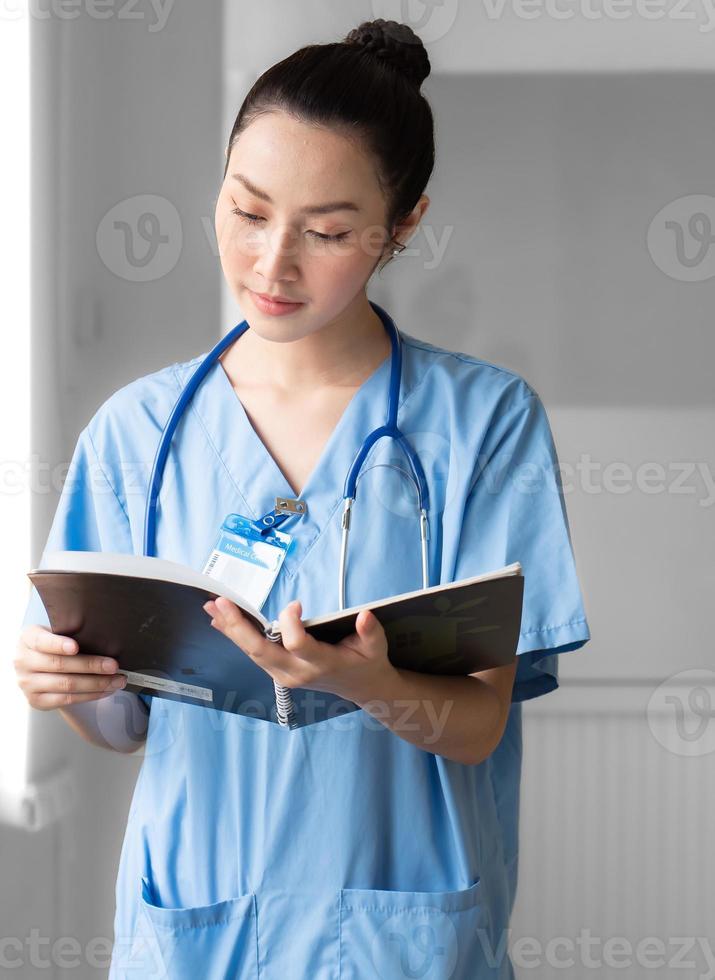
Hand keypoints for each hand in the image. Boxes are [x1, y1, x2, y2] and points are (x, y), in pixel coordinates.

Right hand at [14, 625, 126, 709]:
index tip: (76, 646)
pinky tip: (106, 690)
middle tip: (114, 665)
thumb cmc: (52, 643)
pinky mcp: (36, 701)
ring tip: (117, 680)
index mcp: (27, 639)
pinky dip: (90, 695)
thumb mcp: (53, 631)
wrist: (34, 664)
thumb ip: (69, 633)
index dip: (59, 644)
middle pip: (60, 665)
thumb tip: (105, 638)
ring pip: (66, 685)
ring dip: (96, 683)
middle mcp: (23, 662)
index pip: (42, 641)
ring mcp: (28, 684)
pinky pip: (67, 700)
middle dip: (91, 665)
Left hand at [203, 597, 394, 703]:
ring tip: (212, 606)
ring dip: (231, 629)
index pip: (297, 644)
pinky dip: (236, 636)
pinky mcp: (277, 672)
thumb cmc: (367, 661)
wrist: (361, 687)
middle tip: (221, 603)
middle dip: (239, 627)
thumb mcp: (376, 646)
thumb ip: (371, 632)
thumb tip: (365, 616)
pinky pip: (253, 654)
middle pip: (261, 651)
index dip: (291, 623)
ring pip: (252, 653)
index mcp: (322, 663)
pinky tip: (220, 621)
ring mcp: (284, 675)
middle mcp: (297, 672)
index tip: (296, 604)